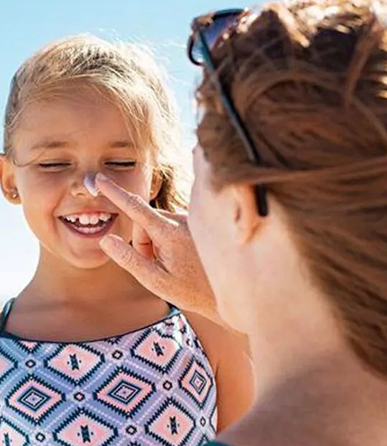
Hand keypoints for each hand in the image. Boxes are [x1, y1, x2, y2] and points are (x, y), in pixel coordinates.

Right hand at [95, 174, 220, 323]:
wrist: (227, 291)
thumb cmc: (190, 290)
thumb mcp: (155, 280)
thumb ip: (129, 259)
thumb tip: (107, 239)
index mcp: (169, 232)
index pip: (135, 207)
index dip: (114, 192)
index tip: (100, 179)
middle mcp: (181, 220)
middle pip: (144, 223)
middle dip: (143, 243)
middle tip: (157, 267)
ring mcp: (189, 221)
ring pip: (156, 226)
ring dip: (156, 244)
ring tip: (172, 265)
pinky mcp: (194, 225)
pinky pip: (169, 227)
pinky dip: (167, 241)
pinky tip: (181, 259)